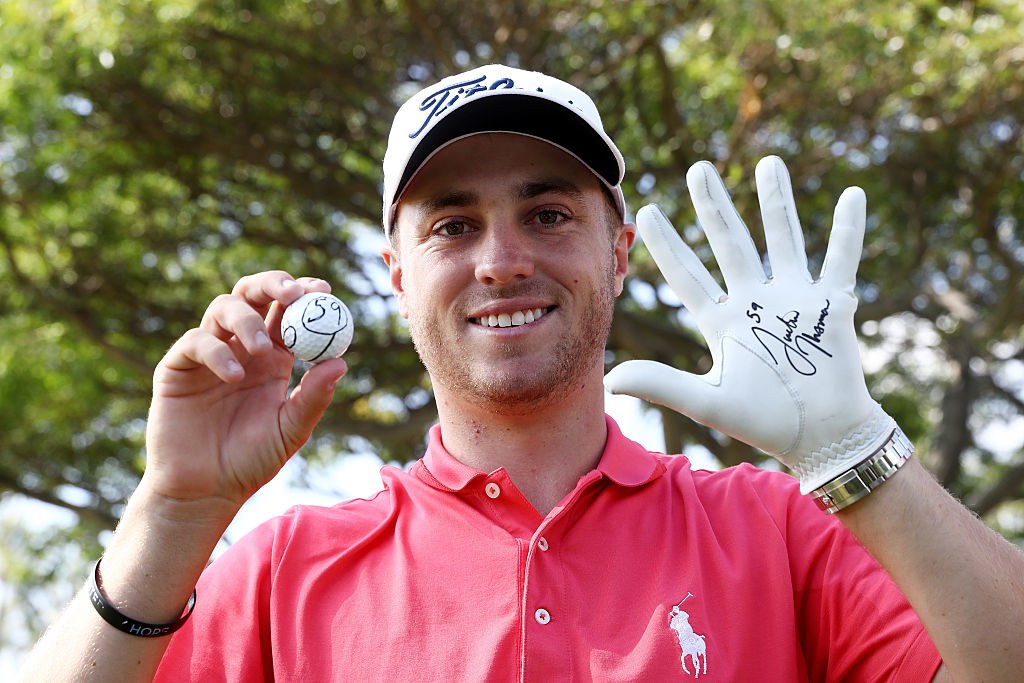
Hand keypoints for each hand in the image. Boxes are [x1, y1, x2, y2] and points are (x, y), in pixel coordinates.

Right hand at [143, 272, 348, 507]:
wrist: (205, 490)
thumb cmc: (251, 462)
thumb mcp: (291, 430)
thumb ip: (314, 398)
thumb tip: (341, 362)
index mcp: (274, 358)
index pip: (288, 311)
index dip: (304, 293)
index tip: (323, 290)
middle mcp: (241, 348)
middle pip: (253, 294)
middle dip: (273, 284)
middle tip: (293, 294)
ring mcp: (208, 354)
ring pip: (223, 307)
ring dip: (247, 319)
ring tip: (263, 349)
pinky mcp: (177, 368)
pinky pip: (195, 342)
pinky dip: (217, 351)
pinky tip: (234, 376)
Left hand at [605, 156, 894, 492]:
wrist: (821, 438)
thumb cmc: (765, 422)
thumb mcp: (709, 402)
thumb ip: (663, 385)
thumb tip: (610, 379)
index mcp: (723, 322)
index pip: (688, 275)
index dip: (667, 245)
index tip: (644, 212)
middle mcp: (755, 302)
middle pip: (730, 243)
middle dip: (715, 207)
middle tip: (698, 169)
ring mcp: (794, 299)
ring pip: (783, 239)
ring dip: (776, 202)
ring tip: (769, 162)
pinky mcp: (832, 305)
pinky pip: (841, 259)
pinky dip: (847, 230)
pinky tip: (851, 194)